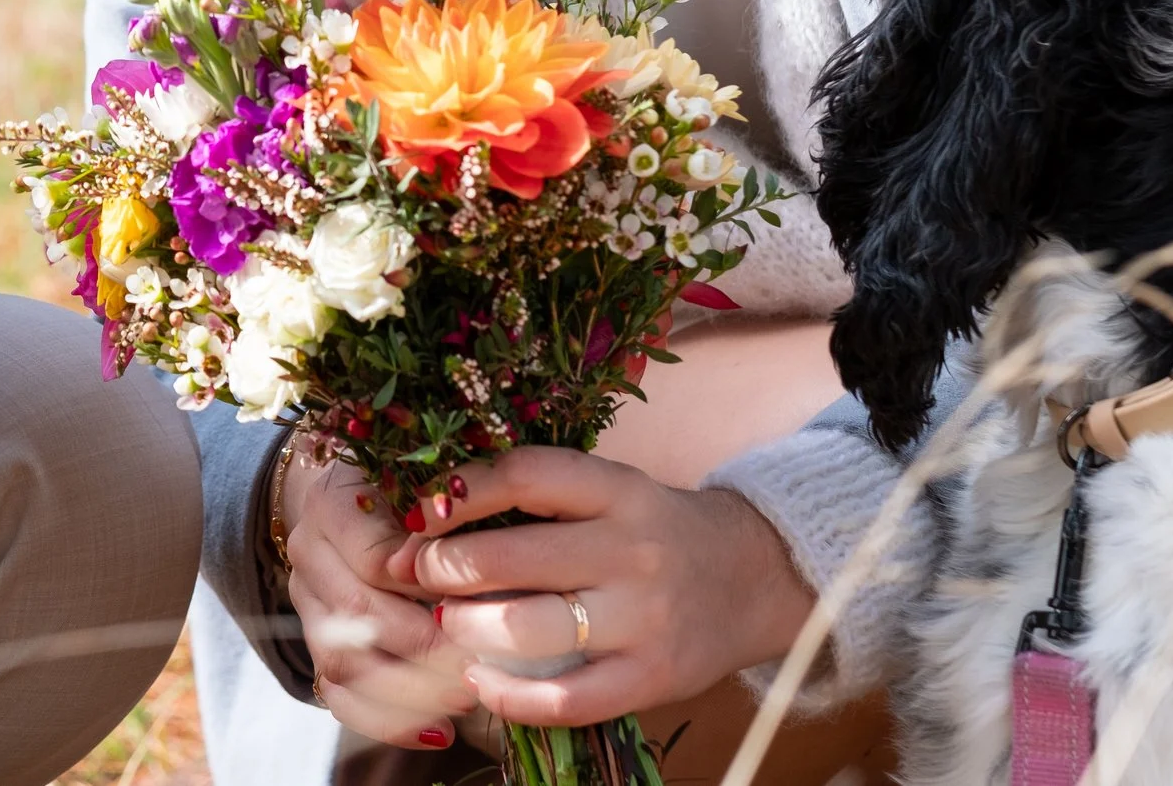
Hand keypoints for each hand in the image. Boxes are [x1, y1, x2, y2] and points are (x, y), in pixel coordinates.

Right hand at [284, 452, 478, 748]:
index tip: (478, 600)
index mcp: (331, 504)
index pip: (374, 556)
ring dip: (411, 690)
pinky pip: (338, 696)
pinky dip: (387, 722)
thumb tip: (439, 563)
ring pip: (344, 663)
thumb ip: (432, 510)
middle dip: (425, 647)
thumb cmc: (400, 484)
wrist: (345, 496)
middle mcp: (309, 555)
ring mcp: (307, 605)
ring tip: (466, 698)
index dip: (425, 584)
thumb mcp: (417, 479)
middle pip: (357, 613)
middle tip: (480, 663)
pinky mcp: (315, 645)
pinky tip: (438, 733)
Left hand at [388, 448, 813, 728]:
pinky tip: (480, 681)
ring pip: (530, 629)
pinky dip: (511, 696)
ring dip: (466, 629)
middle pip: (512, 557)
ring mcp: (644, 618)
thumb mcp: (612, 490)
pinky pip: (567, 698)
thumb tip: (436, 507)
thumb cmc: (657, 530)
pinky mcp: (652, 677)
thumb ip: (543, 496)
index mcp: (619, 490)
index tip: (421, 510)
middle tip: (417, 573)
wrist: (754, 578)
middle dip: (444, 568)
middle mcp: (632, 550)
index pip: (526, 475)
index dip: (460, 492)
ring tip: (444, 624)